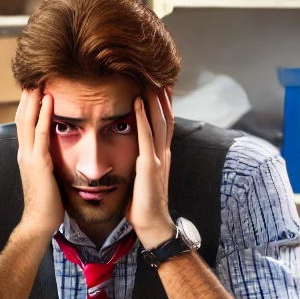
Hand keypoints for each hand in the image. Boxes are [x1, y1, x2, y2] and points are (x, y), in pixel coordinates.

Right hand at [15, 89, 62, 238]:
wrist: (39, 223)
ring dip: (34, 98)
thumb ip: (49, 163)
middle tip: (34, 75)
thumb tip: (58, 155)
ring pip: (28, 119)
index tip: (35, 88)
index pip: (25, 124)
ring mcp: (29, 156)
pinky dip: (44, 113)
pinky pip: (41, 132)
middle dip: (28, 96)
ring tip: (39, 79)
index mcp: (26, 156)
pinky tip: (49, 99)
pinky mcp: (38, 162)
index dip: (28, 105)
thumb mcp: (47, 177)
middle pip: (22, 116)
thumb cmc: (47, 204)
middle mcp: (24, 152)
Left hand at [128, 89, 175, 248]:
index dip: (164, 104)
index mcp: (162, 156)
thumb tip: (133, 157)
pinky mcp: (150, 165)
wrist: (153, 225)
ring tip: (150, 78)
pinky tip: (138, 101)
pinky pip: (146, 135)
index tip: (160, 85)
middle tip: (159, 73)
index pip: (165, 124)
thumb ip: (142, 165)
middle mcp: (164, 153)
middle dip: (163, 95)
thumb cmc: (144, 207)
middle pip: (166, 116)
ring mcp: (159, 158)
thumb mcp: (144, 180)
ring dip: (155, 98)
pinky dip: (142, 117)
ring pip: (160, 120)